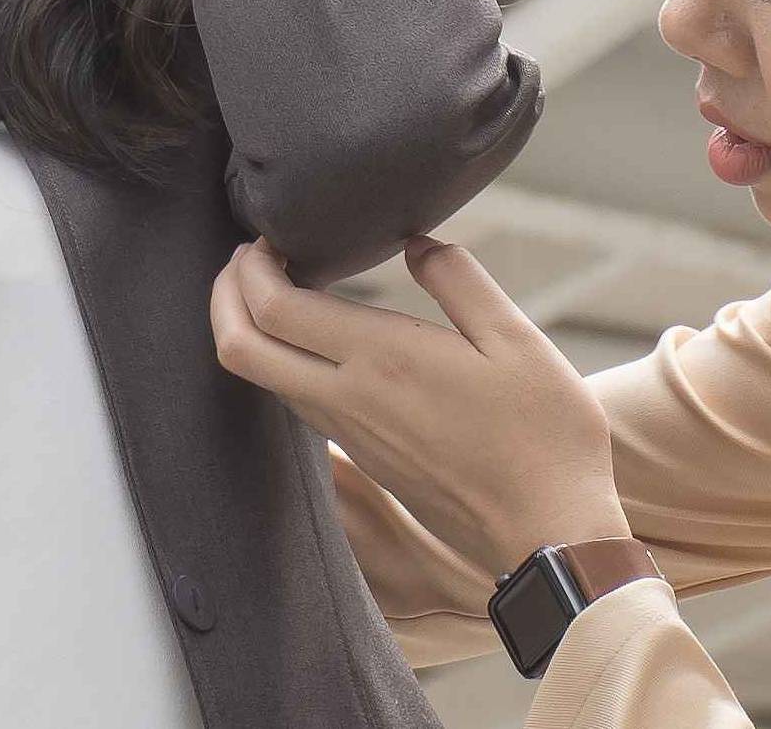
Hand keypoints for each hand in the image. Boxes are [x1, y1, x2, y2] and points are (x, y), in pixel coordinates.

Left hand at [211, 236, 628, 569]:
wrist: (547, 531)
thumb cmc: (543, 434)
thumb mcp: (516, 339)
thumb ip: (459, 281)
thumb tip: (417, 242)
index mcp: (381, 359)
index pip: (275, 308)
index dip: (251, 267)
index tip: (266, 237)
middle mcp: (349, 399)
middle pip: (240, 350)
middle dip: (223, 298)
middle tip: (245, 260)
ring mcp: (352, 435)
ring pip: (264, 381)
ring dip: (249, 331)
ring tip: (275, 289)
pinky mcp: (365, 457)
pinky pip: (297, 404)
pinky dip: (282, 363)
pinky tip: (317, 343)